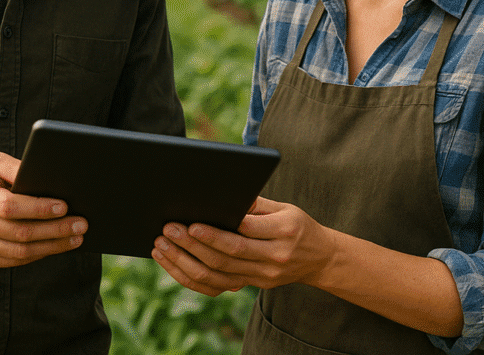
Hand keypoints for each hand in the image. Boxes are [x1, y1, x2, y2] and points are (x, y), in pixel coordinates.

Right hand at [0, 152, 86, 267]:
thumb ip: (16, 167)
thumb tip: (47, 175)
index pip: (10, 205)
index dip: (39, 208)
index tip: (64, 206)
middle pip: (18, 232)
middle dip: (55, 230)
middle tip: (81, 225)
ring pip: (18, 251)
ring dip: (51, 246)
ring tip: (75, 238)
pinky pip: (11, 261)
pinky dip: (36, 254)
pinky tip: (55, 246)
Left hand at [152, 197, 330, 296]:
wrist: (319, 258)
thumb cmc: (297, 225)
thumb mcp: (284, 208)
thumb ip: (256, 204)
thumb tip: (223, 196)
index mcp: (284, 232)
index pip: (247, 232)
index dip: (218, 231)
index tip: (194, 223)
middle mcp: (274, 257)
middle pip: (229, 255)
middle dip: (195, 243)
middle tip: (170, 229)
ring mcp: (263, 276)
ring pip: (219, 274)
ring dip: (187, 261)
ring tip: (164, 246)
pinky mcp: (254, 285)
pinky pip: (218, 286)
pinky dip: (192, 277)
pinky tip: (174, 264)